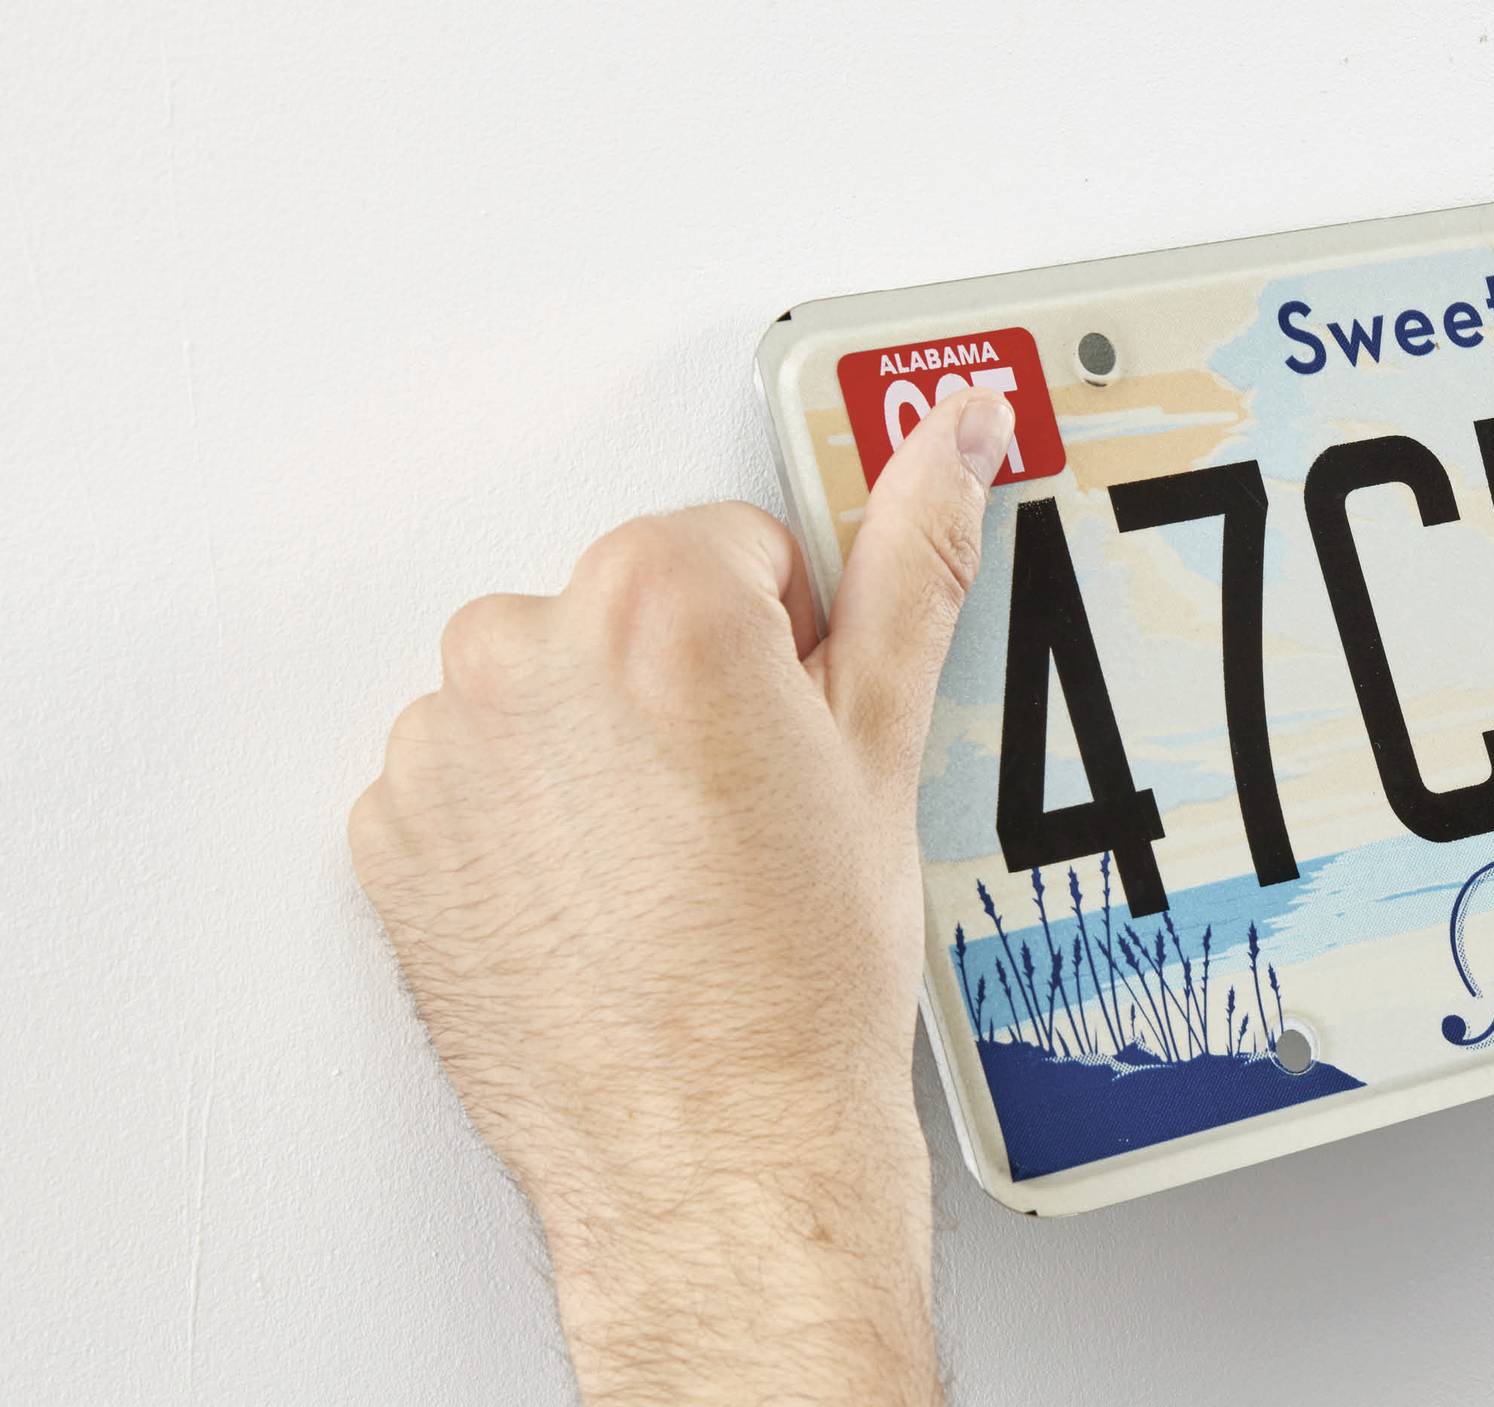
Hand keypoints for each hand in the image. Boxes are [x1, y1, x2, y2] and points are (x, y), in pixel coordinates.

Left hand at [347, 389, 1006, 1403]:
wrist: (712, 1151)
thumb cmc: (799, 979)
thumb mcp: (882, 747)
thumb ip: (912, 562)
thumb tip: (950, 441)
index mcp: (659, 602)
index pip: (736, 544)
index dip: (788, 641)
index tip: (796, 725)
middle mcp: (524, 652)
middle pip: (625, 606)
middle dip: (686, 683)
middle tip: (749, 806)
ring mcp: (444, 749)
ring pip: (542, 691)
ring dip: (597, 748)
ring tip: (675, 863)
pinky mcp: (391, 836)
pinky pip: (467, 781)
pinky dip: (524, 823)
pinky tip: (603, 895)